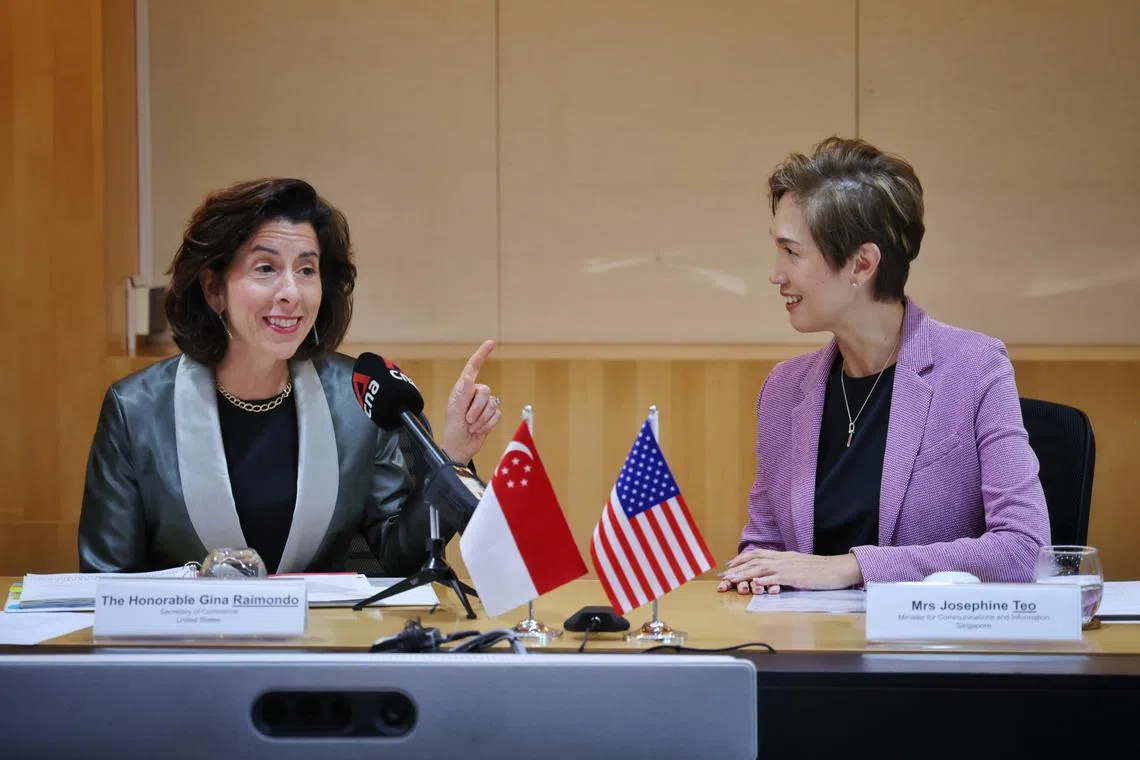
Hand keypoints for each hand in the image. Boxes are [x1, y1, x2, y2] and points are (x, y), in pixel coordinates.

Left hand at [440, 340, 500, 463]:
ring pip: (492, 404)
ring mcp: (483, 405)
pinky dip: (488, 424)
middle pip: (486, 391)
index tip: (491, 343)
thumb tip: (469, 376)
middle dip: (477, 408)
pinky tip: (479, 429)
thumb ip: (463, 393)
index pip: (473, 368)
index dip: (482, 354)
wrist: (460, 448)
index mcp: (462, 389)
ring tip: (471, 426)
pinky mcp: (491, 416)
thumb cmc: (453, 430)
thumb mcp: (455, 411)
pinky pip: (497, 415)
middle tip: (467, 420)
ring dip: (481, 419)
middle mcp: (474, 394)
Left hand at [715, 549, 862, 593]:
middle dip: (737, 567)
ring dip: (744, 574)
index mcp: (783, 555)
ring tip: (731, 579)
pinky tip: (753, 584)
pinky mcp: (794, 577)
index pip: (758, 554)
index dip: (742, 558)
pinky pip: (776, 578)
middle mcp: (782, 558)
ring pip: (760, 568)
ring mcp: (787, 567)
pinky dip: (763, 580)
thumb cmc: (820, 570)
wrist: (837, 569)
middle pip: (755, 560)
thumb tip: (773, 573)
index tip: (730, 564)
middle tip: (724, 574)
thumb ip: (785, 567)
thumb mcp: (799, 565)